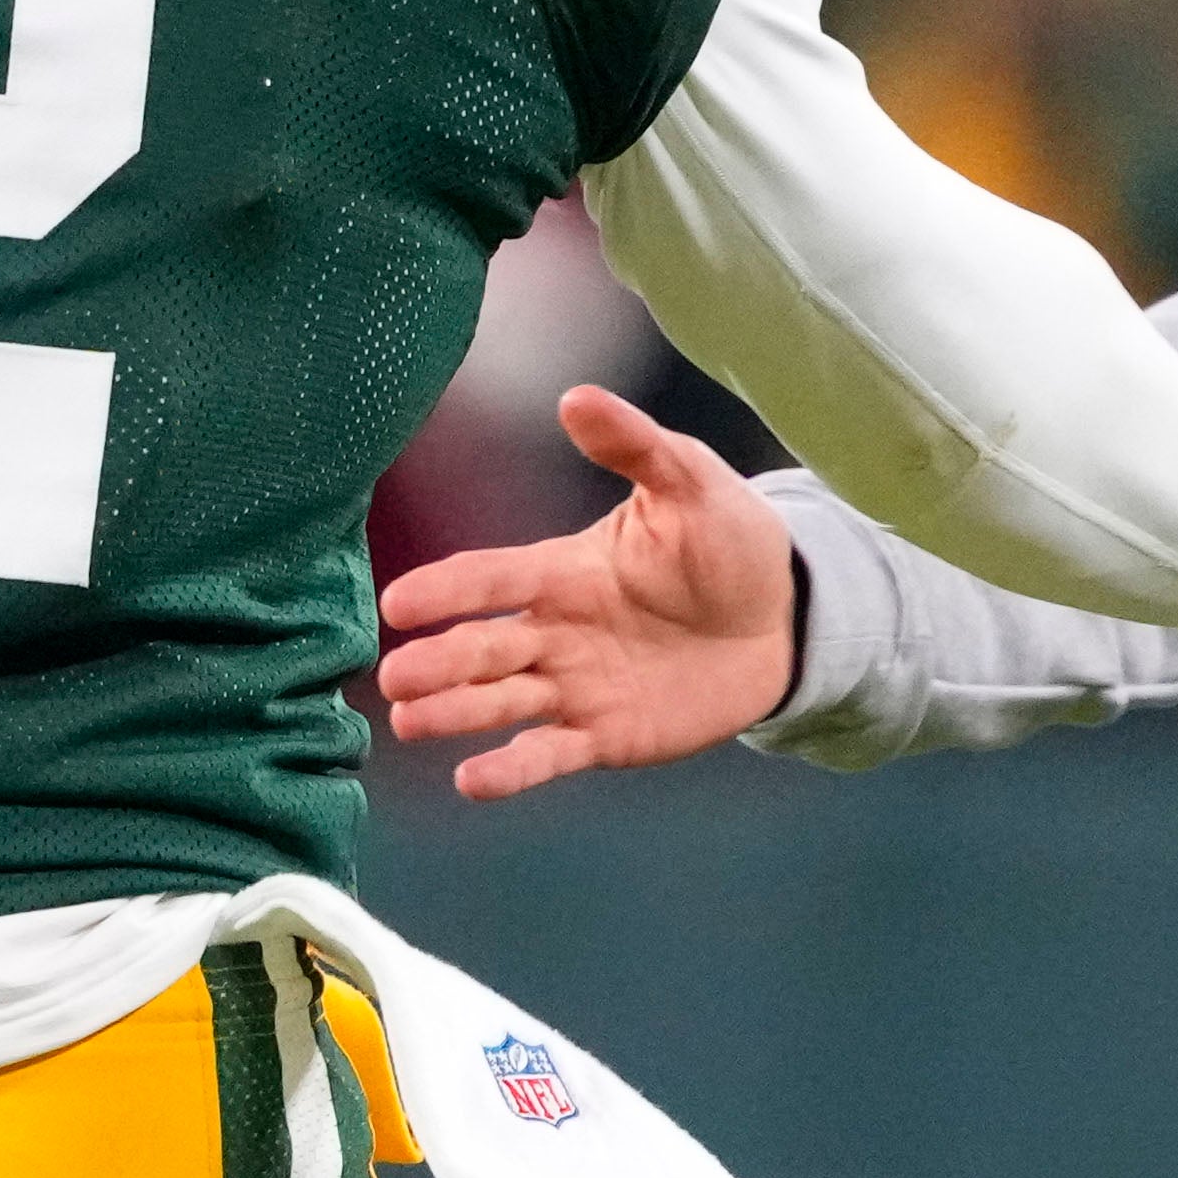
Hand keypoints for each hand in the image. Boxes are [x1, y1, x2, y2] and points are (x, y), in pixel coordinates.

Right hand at [376, 386, 796, 798]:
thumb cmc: (730, 540)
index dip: (444, 590)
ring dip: (455, 712)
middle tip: (394, 679)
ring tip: (410, 722)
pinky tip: (470, 780)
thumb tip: (577, 396)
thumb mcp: (689, 482)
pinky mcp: (605, 736)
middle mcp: (556, 631)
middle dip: (436, 663)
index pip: (489, 578)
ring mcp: (575, 686)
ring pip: (501, 701)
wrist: (784, 617)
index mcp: (564, 571)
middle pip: (482, 648)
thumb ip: (635, 445)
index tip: (395, 604)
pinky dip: (510, 770)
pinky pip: (549, 754)